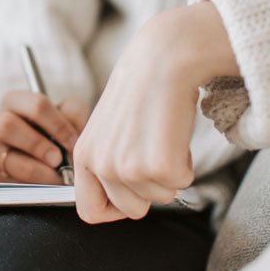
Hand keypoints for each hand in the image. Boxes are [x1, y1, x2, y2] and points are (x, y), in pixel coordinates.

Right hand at [0, 90, 89, 183]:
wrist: (52, 161)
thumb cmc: (59, 132)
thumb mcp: (70, 116)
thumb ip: (74, 113)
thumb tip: (71, 133)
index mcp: (14, 101)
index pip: (36, 105)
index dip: (58, 125)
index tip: (73, 142)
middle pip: (7, 125)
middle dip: (37, 144)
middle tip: (58, 159)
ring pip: (7, 159)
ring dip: (37, 171)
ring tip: (56, 178)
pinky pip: (9, 183)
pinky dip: (32, 188)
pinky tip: (46, 187)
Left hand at [71, 3, 237, 223]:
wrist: (160, 60)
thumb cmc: (139, 92)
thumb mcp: (108, 129)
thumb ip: (108, 163)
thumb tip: (124, 201)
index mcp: (83, 155)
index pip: (89, 211)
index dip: (114, 209)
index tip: (131, 192)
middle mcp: (101, 164)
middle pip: (132, 210)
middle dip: (149, 188)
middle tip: (152, 150)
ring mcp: (128, 167)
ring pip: (160, 198)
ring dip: (168, 172)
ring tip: (161, 134)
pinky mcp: (158, 165)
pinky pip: (182, 184)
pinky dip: (185, 163)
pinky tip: (174, 133)